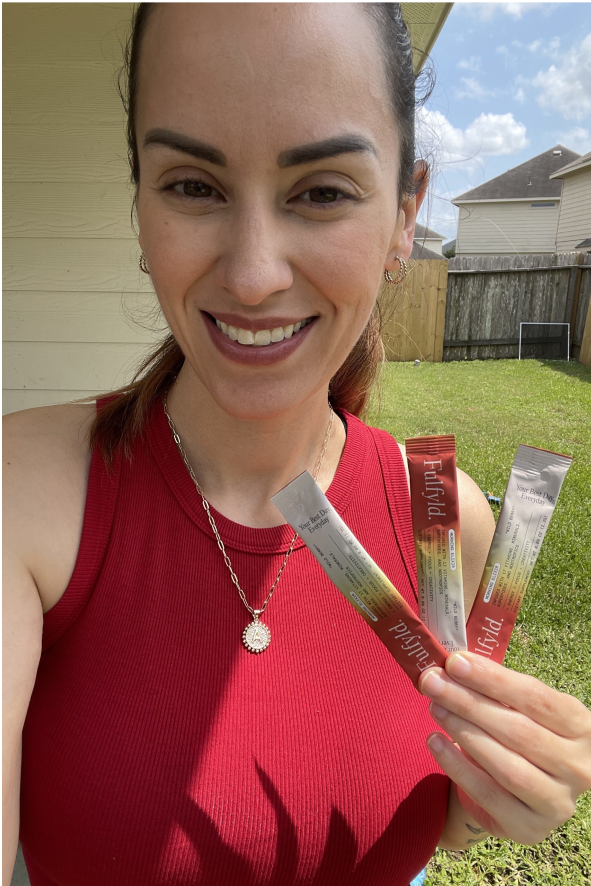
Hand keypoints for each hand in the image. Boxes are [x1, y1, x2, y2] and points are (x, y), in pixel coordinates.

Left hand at [419, 651, 590, 845]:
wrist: (513, 794)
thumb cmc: (515, 735)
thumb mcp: (516, 709)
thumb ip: (493, 689)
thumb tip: (451, 664)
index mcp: (581, 727)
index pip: (537, 698)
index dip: (494, 679)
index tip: (455, 662)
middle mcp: (579, 767)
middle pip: (519, 730)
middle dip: (469, 702)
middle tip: (433, 681)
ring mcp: (558, 802)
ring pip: (506, 765)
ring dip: (463, 732)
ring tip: (434, 707)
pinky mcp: (530, 829)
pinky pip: (488, 795)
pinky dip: (457, 766)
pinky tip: (434, 741)